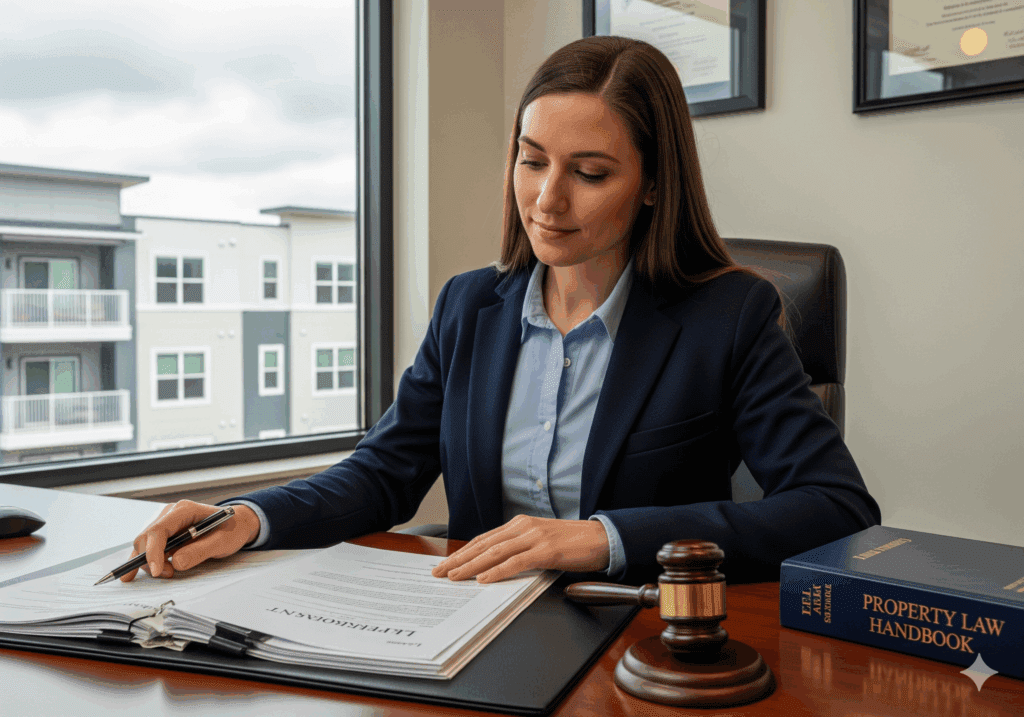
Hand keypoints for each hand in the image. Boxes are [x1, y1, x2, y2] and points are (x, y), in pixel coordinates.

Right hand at [120, 500, 260, 581]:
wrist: (238, 525)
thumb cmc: (232, 530)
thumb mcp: (223, 541)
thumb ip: (200, 551)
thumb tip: (175, 562)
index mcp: (185, 510)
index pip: (159, 530)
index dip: (153, 551)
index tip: (157, 571)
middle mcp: (171, 513)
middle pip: (146, 537)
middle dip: (151, 559)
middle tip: (169, 573)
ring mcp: (166, 522)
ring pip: (144, 543)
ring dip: (149, 561)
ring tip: (168, 572)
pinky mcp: (166, 533)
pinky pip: (149, 547)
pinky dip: (146, 560)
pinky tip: (137, 572)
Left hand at [431, 515, 609, 583]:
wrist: (602, 538)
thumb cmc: (572, 543)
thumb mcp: (540, 541)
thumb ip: (519, 549)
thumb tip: (495, 566)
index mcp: (520, 524)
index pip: (483, 539)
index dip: (462, 552)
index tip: (445, 563)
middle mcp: (523, 527)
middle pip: (483, 544)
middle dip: (458, 559)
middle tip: (439, 572)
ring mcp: (535, 537)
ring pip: (495, 552)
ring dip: (471, 565)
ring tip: (454, 576)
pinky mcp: (547, 550)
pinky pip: (517, 562)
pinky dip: (498, 571)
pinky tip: (484, 579)